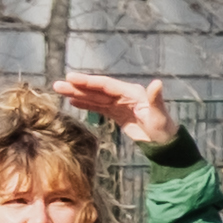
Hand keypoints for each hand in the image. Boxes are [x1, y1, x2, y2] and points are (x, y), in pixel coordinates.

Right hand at [56, 69, 178, 151]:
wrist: (165, 144)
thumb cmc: (164, 129)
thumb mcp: (159, 115)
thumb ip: (155, 99)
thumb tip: (157, 83)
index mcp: (131, 92)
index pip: (106, 85)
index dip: (88, 81)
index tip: (71, 78)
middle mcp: (124, 95)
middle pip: (97, 90)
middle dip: (77, 87)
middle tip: (58, 85)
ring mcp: (119, 104)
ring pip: (95, 97)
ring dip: (78, 94)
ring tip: (60, 90)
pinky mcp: (117, 114)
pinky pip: (98, 107)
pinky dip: (86, 104)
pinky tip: (73, 101)